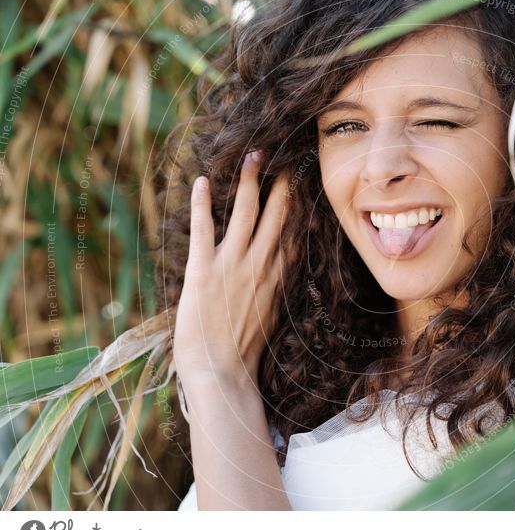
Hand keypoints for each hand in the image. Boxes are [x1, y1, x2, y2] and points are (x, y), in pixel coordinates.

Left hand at [173, 150, 288, 390]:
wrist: (221, 374)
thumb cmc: (243, 353)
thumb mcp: (270, 317)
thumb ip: (273, 289)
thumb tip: (276, 273)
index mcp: (277, 278)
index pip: (290, 232)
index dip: (296, 205)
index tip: (299, 183)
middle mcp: (260, 265)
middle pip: (276, 214)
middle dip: (279, 182)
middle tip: (281, 157)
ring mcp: (233, 266)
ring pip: (245, 212)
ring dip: (248, 180)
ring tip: (252, 155)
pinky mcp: (203, 270)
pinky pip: (203, 229)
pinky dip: (202, 203)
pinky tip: (201, 181)